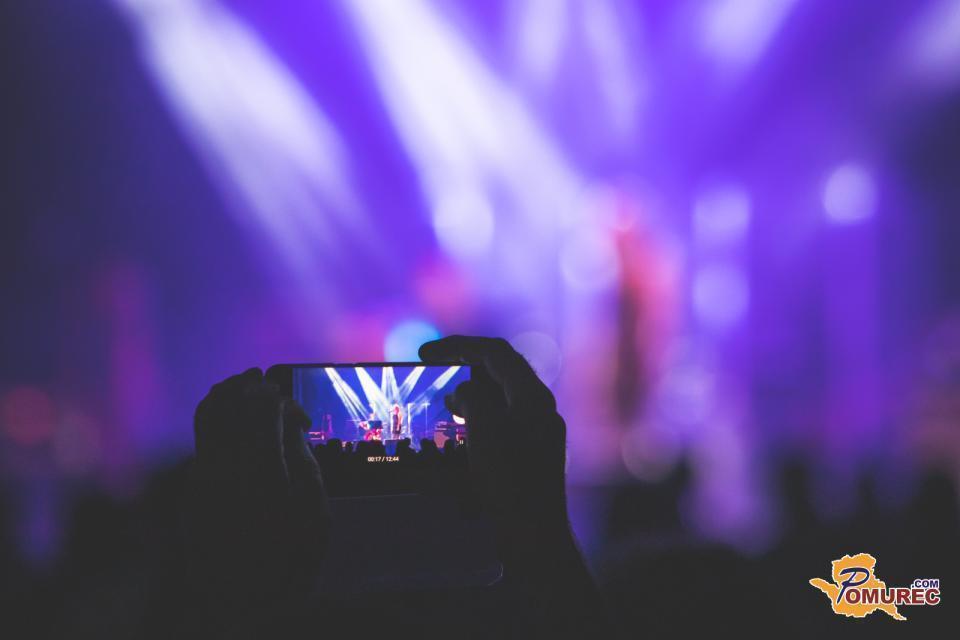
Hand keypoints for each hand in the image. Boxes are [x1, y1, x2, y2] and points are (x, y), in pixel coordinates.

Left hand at [188, 368, 328, 605]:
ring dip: (228, 393)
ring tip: (245, 384)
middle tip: (268, 382)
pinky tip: (230, 413)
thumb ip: (302, 460)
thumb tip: (289, 426)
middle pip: (234, 404)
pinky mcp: (191, 488)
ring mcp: (202, 477)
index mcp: (261, 474)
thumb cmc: (288, 561)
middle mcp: (225, 468)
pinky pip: (202, 436)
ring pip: (209, 414)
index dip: (281, 401)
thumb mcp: (313, 512)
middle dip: (253, 388)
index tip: (295, 410)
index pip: (263, 410)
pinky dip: (216, 414)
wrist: (238, 602)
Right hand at [419, 337, 568, 549]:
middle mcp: (540, 411)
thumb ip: (473, 398)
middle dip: (464, 368)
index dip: (457, 345)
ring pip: (499, 401)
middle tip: (433, 372)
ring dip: (469, 397)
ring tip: (443, 407)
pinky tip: (458, 440)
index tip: (424, 353)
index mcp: (533, 396)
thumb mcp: (485, 430)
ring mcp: (538, 434)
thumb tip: (463, 393)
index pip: (494, 353)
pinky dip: (476, 423)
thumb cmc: (510, 483)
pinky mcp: (530, 458)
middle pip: (499, 373)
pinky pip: (500, 427)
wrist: (534, 538)